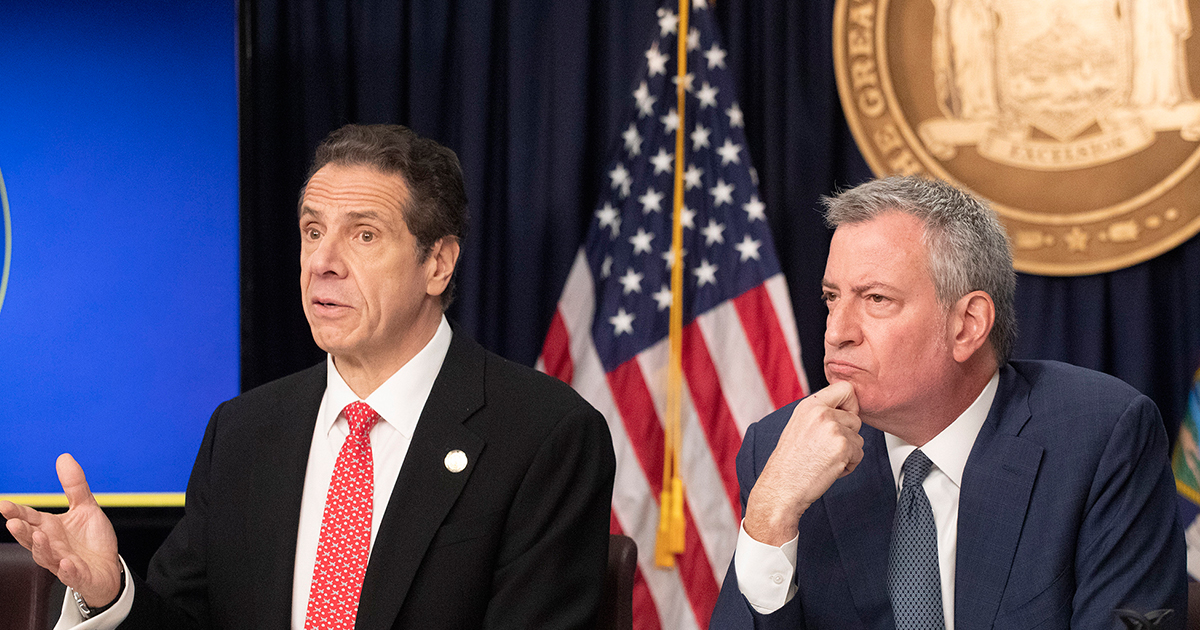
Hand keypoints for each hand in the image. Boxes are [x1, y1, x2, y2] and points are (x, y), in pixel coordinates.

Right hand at [0, 453, 121, 606]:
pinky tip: (66, 563)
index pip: (30, 519)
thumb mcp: (85, 507)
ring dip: (41, 548)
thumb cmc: (91, 540)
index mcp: (50, 529)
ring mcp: (64, 562)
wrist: (107, 568)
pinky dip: (68, 570)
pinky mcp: (80, 575)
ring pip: (47, 557)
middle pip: (32, 539)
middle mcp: (53, 546)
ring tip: (38, 536)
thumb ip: (74, 486)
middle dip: (21, 531)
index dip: (17, 513)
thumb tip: (64, 457)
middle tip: (13, 522)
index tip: (4, 505)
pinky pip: (72, 574)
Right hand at [743, 381, 862, 545]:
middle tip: (826, 448)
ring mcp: (833, 429)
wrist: (781, 487)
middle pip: (856, 418)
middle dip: (848, 435)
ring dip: (848, 452)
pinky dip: (848, 465)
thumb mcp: (799, 426)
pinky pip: (859, 454)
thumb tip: (846, 410)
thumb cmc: (789, 463)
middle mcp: (821, 413)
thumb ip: (820, 414)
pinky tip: (829, 468)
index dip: (850, 404)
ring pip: (859, 438)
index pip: (846, 388)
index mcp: (809, 404)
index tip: (842, 418)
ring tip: (825, 459)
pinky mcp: (843, 447)